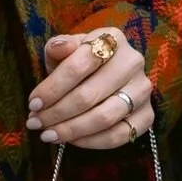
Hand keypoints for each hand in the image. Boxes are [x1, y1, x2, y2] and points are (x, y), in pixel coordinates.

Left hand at [28, 25, 154, 152]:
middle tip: (36, 123)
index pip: (78, 66)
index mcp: (112, 38)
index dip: (52, 88)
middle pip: (89, 95)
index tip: (33, 104)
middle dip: (57, 113)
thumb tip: (58, 48)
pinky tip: (72, 141)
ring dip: (72, 130)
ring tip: (49, 135)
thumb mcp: (68, 48)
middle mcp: (132, 62)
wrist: (111, 72)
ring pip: (104, 117)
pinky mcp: (148, 115)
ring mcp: (142, 90)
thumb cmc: (83, 60)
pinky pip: (120, 135)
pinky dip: (92, 142)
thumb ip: (59, 47)